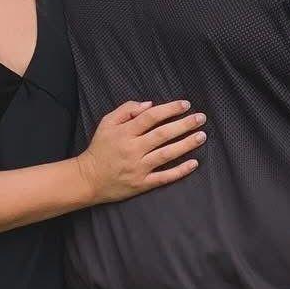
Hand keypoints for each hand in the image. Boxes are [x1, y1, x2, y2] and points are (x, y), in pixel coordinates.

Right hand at [76, 100, 205, 203]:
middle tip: (201, 118)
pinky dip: (180, 171)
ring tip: (201, 136)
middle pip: (163, 134)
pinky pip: (164, 177)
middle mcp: (133, 149)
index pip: (151, 117)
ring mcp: (138, 168)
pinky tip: (194, 163)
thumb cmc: (99, 149)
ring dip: (186, 144)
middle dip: (184, 125)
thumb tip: (149, 104)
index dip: (169, 109)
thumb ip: (126, 110)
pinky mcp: (142, 184)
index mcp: (124, 133)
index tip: (185, 105)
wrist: (88, 179)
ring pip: (166, 154)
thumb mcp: (106, 123)